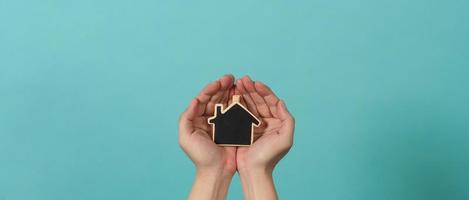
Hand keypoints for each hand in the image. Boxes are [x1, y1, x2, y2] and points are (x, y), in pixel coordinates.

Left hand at [179, 74, 236, 199]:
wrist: (216, 171)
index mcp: (196, 118)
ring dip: (231, 91)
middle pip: (215, 97)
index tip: (219, 82)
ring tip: (237, 82)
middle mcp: (208, 117)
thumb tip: (194, 100)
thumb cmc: (200, 157)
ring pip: (226, 101)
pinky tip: (242, 94)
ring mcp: (221, 121)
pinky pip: (236, 111)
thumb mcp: (186, 138)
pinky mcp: (233, 126)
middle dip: (222, 86)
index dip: (211, 89)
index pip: (203, 98)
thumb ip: (186, 118)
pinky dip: (239, 102)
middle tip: (231, 78)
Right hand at [235, 76, 294, 199]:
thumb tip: (281, 102)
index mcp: (278, 122)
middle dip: (251, 89)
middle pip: (259, 100)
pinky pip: (240, 112)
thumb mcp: (285, 140)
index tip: (255, 83)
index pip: (271, 101)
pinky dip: (237, 103)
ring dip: (244, 93)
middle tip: (243, 79)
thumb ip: (288, 120)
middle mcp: (267, 121)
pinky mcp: (243, 128)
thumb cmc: (269, 157)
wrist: (254, 171)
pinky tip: (232, 95)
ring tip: (237, 84)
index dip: (264, 91)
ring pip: (250, 104)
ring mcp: (254, 124)